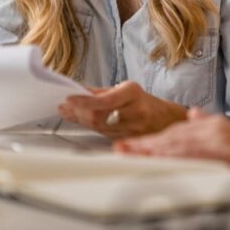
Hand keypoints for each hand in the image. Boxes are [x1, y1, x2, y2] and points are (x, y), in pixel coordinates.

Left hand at [56, 81, 186, 138]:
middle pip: (99, 116)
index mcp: (133, 94)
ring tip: (67, 111)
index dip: (85, 101)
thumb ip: (102, 92)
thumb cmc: (143, 101)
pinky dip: (89, 125)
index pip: (105, 100)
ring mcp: (132, 129)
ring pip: (98, 126)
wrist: (166, 120)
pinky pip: (102, 133)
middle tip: (63, 106)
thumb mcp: (126, 90)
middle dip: (78, 111)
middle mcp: (134, 112)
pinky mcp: (128, 140)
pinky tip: (79, 119)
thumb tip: (78, 91)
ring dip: (80, 119)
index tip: (68, 98)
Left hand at [113, 108, 229, 173]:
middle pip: (172, 137)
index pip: (175, 132)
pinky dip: (174, 159)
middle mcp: (212, 130)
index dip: (151, 139)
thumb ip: (209, 122)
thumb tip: (191, 113)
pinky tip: (160, 162)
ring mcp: (218, 141)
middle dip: (145, 145)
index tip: (130, 145)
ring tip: (133, 155)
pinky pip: (194, 157)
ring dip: (154, 151)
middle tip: (122, 149)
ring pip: (178, 146)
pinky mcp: (224, 154)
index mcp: (211, 126)